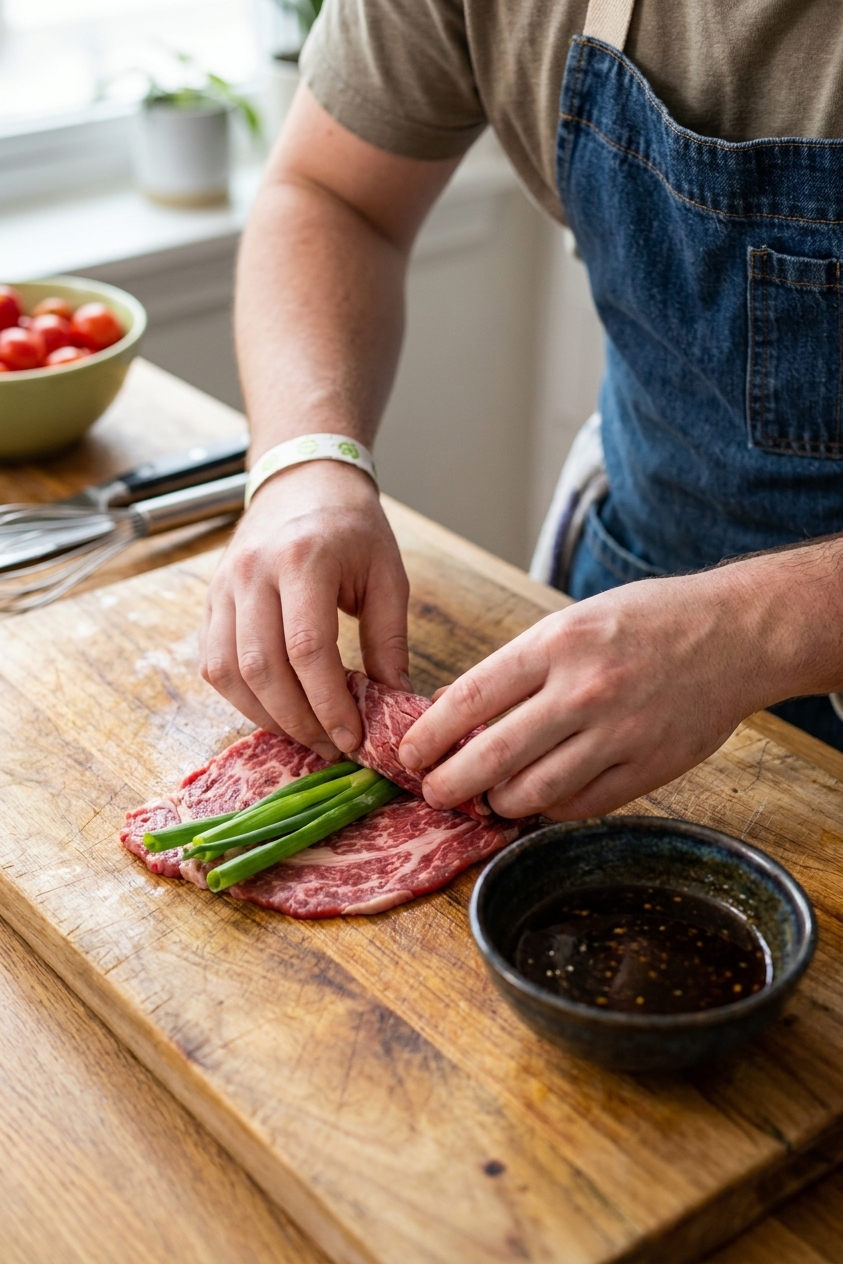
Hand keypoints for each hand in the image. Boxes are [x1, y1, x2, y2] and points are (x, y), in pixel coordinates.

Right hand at [200, 460, 409, 761]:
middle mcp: (253, 572)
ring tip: (306, 734)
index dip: (328, 703)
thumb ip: (389, 641)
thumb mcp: (388, 576)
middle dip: (298, 720)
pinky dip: (242, 697)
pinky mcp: (210, 600)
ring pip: (229, 672)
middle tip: (331, 745)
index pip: (307, 649)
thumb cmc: (353, 528)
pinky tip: (276, 710)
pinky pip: (213, 663)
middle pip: (262, 667)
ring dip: (266, 716)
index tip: (352, 737)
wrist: (303, 480)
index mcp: (303, 560)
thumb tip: (396, 704)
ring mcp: (224, 586)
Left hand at [399, 567, 773, 819]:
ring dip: (498, 803)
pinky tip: (539, 799)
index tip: (408, 754)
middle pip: (493, 756)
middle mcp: (584, 690)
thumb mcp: (572, 622)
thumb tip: (457, 710)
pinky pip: (581, 806)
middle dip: (450, 783)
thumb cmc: (646, 621)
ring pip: (534, 793)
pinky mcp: (649, 768)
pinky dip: (550, 810)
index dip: (429, 735)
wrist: (735, 633)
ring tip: (487, 799)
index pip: (471, 698)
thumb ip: (518, 667)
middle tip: (433, 792)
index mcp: (557, 644)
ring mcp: (619, 734)